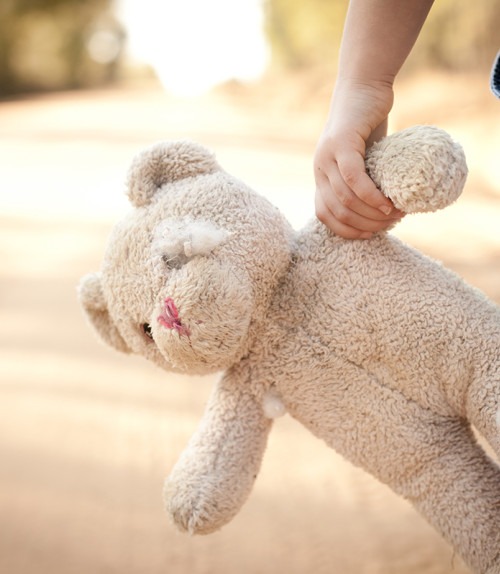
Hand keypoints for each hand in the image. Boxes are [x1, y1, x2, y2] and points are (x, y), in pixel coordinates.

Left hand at [314, 79, 403, 237]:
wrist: (365, 86)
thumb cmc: (368, 124)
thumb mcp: (364, 159)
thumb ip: (364, 181)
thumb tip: (381, 211)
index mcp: (322, 176)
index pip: (325, 215)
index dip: (346, 230)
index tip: (369, 235)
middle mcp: (319, 168)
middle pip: (337, 210)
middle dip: (364, 225)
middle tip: (390, 224)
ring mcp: (327, 156)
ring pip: (345, 198)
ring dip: (370, 213)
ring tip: (394, 215)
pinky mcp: (341, 143)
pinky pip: (353, 179)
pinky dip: (370, 196)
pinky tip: (386, 204)